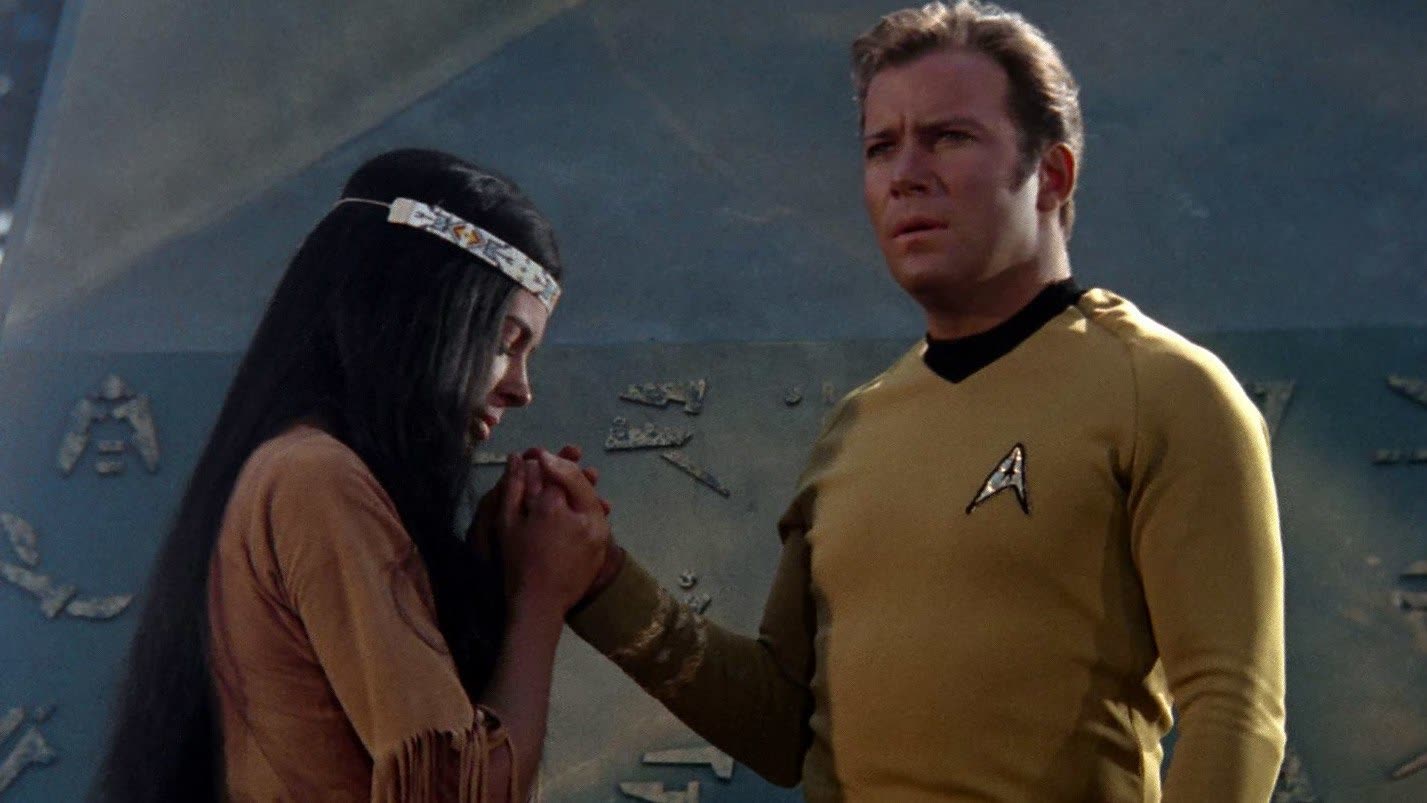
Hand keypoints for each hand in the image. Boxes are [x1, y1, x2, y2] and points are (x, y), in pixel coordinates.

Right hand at [496, 454, 609, 612]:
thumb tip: (516, 457)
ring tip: (567, 475)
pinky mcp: (604, 543)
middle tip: (552, 458)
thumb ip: (513, 487)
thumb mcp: (507, 523)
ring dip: (579, 481)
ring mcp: (597, 529)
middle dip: (565, 464)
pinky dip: (588, 503)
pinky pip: (598, 514)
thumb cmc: (517, 563)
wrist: (540, 603)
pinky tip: (578, 501)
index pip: (552, 471)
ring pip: (591, 494)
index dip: (542, 459)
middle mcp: (581, 514)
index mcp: (553, 507)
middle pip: (577, 478)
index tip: (534, 454)